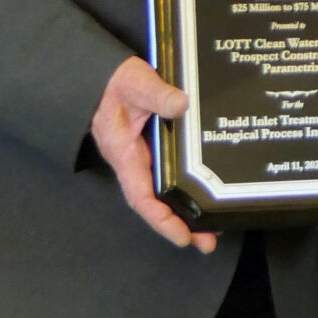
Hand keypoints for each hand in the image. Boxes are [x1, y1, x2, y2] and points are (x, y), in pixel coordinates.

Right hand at [90, 56, 215, 252]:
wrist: (104, 75)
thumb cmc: (116, 81)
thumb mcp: (136, 83)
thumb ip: (156, 94)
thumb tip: (180, 104)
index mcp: (125, 153)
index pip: (142, 196)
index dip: (161, 220)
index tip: (182, 237)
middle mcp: (134, 162)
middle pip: (156, 203)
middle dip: (180, 225)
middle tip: (208, 242)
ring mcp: (143, 158)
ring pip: (164, 192)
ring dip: (186, 211)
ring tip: (213, 227)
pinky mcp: (153, 149)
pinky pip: (169, 176)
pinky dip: (186, 190)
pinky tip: (205, 195)